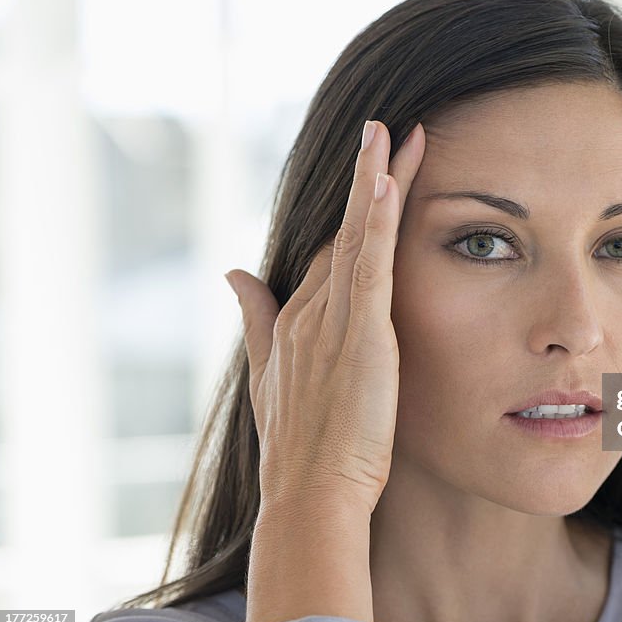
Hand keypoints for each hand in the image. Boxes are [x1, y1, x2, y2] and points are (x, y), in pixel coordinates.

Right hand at [225, 120, 424, 516]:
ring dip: (373, 180)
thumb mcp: (271, 376)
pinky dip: (376, 223)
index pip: (331, 249)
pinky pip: (369, 267)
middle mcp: (311, 311)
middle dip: (365, 176)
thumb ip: (256, 320)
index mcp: (299, 319)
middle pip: (343, 230)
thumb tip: (231, 273)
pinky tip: (388, 181)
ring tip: (390, 131)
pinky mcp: (359, 336)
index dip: (351, 208)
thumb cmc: (300, 446)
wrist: (309, 495)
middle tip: (383, 126)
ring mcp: (332, 321)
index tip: (371, 169)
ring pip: (355, 237)